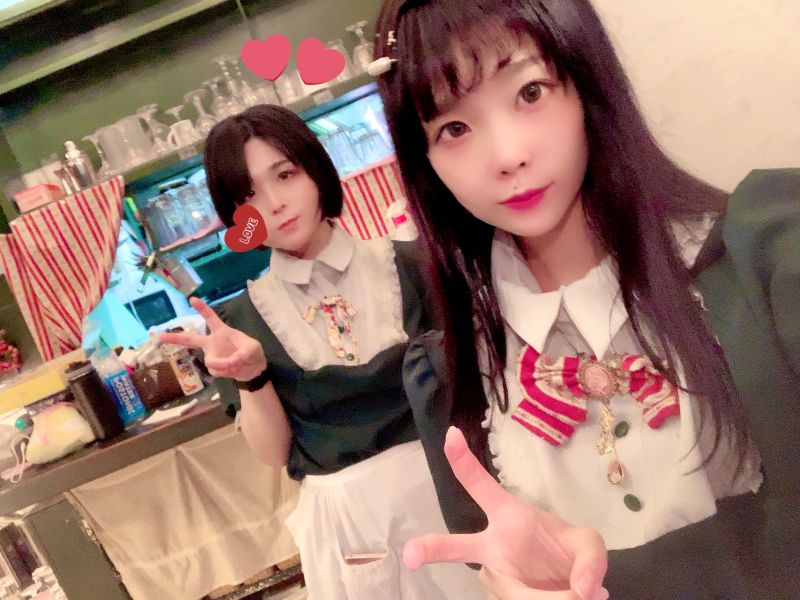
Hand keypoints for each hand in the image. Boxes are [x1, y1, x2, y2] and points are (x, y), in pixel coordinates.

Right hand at [158, 297, 266, 381]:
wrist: (253, 370)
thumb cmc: (253, 353)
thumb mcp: (253, 349)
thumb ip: (242, 353)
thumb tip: (230, 362)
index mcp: (222, 331)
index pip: (210, 318)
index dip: (202, 309)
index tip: (192, 299)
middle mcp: (213, 343)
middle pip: (191, 339)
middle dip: (174, 338)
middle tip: (158, 336)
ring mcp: (212, 355)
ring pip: (212, 361)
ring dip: (227, 364)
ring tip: (238, 363)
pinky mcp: (214, 368)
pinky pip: (217, 370)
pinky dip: (227, 371)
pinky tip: (234, 370)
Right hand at [403, 427, 607, 599]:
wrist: (568, 585)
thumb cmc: (566, 552)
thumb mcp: (589, 547)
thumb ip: (592, 561)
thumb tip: (583, 590)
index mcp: (508, 516)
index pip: (480, 485)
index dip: (463, 461)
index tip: (451, 434)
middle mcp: (491, 546)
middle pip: (456, 546)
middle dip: (431, 548)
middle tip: (411, 555)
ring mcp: (492, 575)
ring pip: (511, 591)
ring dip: (546, 595)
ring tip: (571, 589)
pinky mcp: (497, 594)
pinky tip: (560, 596)